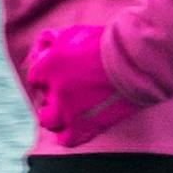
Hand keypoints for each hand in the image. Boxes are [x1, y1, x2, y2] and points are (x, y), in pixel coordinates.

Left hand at [23, 25, 141, 146]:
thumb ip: (51, 40)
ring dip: (56, 116)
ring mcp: (69, 111)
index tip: (60, 74)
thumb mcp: (75, 32)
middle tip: (66, 93)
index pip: (35, 77)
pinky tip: (77, 125)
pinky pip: (67, 139)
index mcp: (50, 65)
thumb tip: (38, 52)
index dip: (47, 76)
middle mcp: (56, 90)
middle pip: (41, 100)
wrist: (137, 62)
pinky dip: (69, 134)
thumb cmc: (108, 44)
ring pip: (49, 122)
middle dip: (50, 97)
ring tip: (70, 110)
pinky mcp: (85, 128)